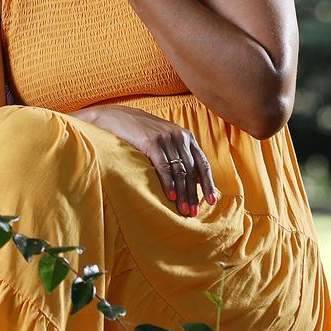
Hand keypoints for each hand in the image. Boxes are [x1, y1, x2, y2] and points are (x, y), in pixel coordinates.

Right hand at [81, 105, 216, 217]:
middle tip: (194, 212)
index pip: (202, 163)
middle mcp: (179, 137)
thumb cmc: (142, 132)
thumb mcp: (165, 139)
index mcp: (186, 137)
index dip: (208, 183)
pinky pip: (163, 167)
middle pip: (191, 171)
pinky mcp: (151, 142)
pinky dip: (168, 184)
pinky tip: (170, 197)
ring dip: (182, 193)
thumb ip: (180, 154)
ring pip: (179, 171)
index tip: (212, 201)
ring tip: (183, 210)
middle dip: (194, 194)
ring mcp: (166, 139)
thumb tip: (194, 180)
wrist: (119, 117)